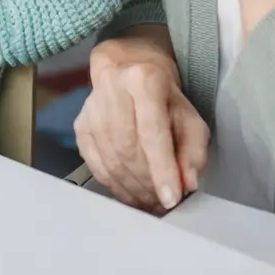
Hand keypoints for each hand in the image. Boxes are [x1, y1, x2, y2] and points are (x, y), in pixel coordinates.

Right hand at [74, 34, 208, 210]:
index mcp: (143, 80)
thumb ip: (193, 150)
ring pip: (111, 160)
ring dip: (133, 189)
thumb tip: (187, 181)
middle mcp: (112, 89)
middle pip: (129, 149)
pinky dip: (115, 186)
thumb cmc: (163, 96)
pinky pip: (96, 164)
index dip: (162, 169)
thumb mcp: (189, 116)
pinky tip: (131, 194)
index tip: (171, 197)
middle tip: (164, 204)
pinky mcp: (80, 125)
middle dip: (149, 184)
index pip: (152, 132)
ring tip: (151, 202)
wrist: (130, 71)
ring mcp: (92, 108)